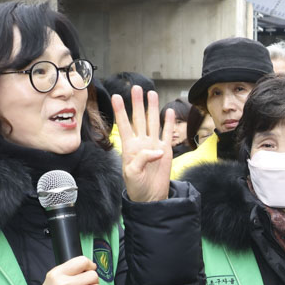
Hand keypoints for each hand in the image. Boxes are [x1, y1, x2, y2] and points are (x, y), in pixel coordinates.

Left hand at [113, 88, 175, 202]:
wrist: (151, 196)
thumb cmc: (136, 186)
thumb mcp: (132, 173)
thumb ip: (141, 159)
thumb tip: (156, 149)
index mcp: (129, 147)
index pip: (123, 125)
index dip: (120, 111)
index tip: (116, 97)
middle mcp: (141, 142)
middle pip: (139, 118)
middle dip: (137, 103)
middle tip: (136, 88)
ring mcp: (153, 145)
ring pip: (152, 122)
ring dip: (152, 108)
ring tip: (151, 94)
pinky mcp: (165, 150)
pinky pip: (167, 133)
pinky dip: (168, 122)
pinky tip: (168, 111)